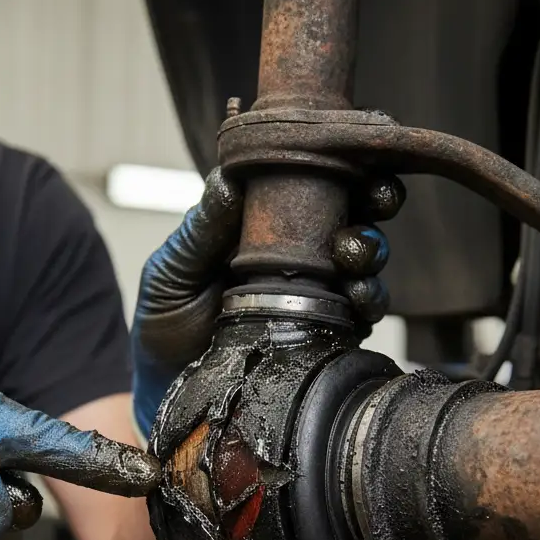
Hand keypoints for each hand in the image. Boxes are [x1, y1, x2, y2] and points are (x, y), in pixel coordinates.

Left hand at [130, 167, 405, 436]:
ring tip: (352, 256)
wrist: (169, 386)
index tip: (353, 154)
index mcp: (262, 221)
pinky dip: (369, 300)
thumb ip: (201, 231)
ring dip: (369, 249)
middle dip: (374, 198)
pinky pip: (361, 311)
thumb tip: (227, 179)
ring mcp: (315, 290)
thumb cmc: (165, 320)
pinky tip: (358, 297)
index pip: (309, 179)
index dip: (339, 162)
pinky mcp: (326, 331)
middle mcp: (296, 251)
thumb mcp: (173, 270)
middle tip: (375, 200)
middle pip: (351, 211)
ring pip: (363, 257)